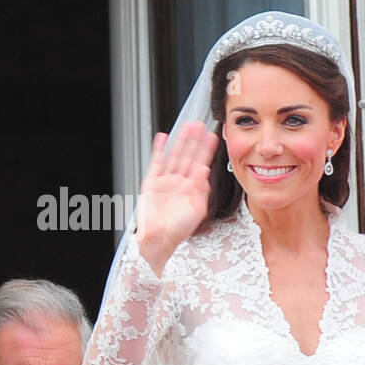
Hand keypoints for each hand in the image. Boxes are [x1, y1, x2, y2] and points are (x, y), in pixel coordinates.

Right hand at [134, 122, 218, 274]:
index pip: (201, 163)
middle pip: (188, 156)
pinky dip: (159, 149)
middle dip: (194, 140)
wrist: (159, 239)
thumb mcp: (197, 209)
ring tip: (186, 126)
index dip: (206, 150)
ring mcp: (166, 181)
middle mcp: (180, 182)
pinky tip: (163, 137)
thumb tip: (204, 170)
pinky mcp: (152, 182)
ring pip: (174, 155)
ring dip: (180, 141)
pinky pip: (157, 162)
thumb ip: (201, 189)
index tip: (213, 137)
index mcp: (193, 189)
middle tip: (199, 125)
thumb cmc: (179, 230)